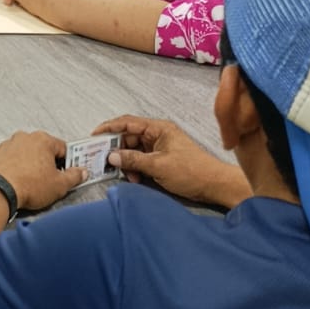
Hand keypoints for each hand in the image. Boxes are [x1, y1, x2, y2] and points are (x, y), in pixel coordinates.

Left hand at [0, 130, 86, 211]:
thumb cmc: (27, 186)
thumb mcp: (59, 185)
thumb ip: (74, 177)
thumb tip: (80, 173)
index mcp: (43, 140)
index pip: (63, 148)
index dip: (68, 162)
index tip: (68, 172)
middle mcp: (25, 138)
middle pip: (43, 149)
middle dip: (48, 163)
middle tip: (50, 179)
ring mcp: (8, 144)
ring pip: (25, 153)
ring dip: (30, 164)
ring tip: (32, 182)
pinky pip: (10, 158)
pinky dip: (14, 166)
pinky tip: (17, 179)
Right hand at [96, 114, 248, 206]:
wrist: (215, 185)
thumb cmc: (191, 171)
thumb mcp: (158, 166)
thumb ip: (133, 160)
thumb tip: (111, 155)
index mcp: (158, 128)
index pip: (127, 122)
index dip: (109, 128)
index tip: (94, 136)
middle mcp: (158, 134)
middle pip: (128, 138)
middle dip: (118, 150)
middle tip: (107, 162)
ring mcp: (160, 147)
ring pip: (134, 151)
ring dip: (128, 163)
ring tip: (128, 175)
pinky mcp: (162, 159)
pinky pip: (142, 160)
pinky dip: (136, 168)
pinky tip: (137, 178)